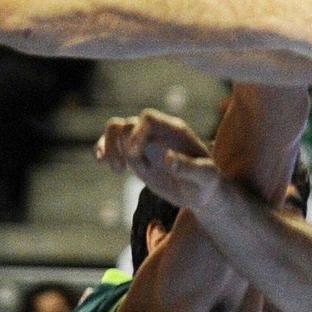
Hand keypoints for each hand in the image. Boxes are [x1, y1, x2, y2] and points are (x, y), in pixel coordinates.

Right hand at [95, 109, 223, 210]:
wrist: (203, 193)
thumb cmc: (208, 183)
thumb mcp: (206, 177)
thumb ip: (189, 167)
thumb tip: (167, 158)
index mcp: (174, 130)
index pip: (147, 118)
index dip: (136, 134)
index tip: (135, 157)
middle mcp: (157, 133)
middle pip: (127, 123)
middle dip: (119, 144)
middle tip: (123, 170)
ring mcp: (145, 144)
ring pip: (117, 130)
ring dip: (108, 146)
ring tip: (117, 169)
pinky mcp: (137, 157)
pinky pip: (113, 144)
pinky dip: (103, 149)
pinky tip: (102, 162)